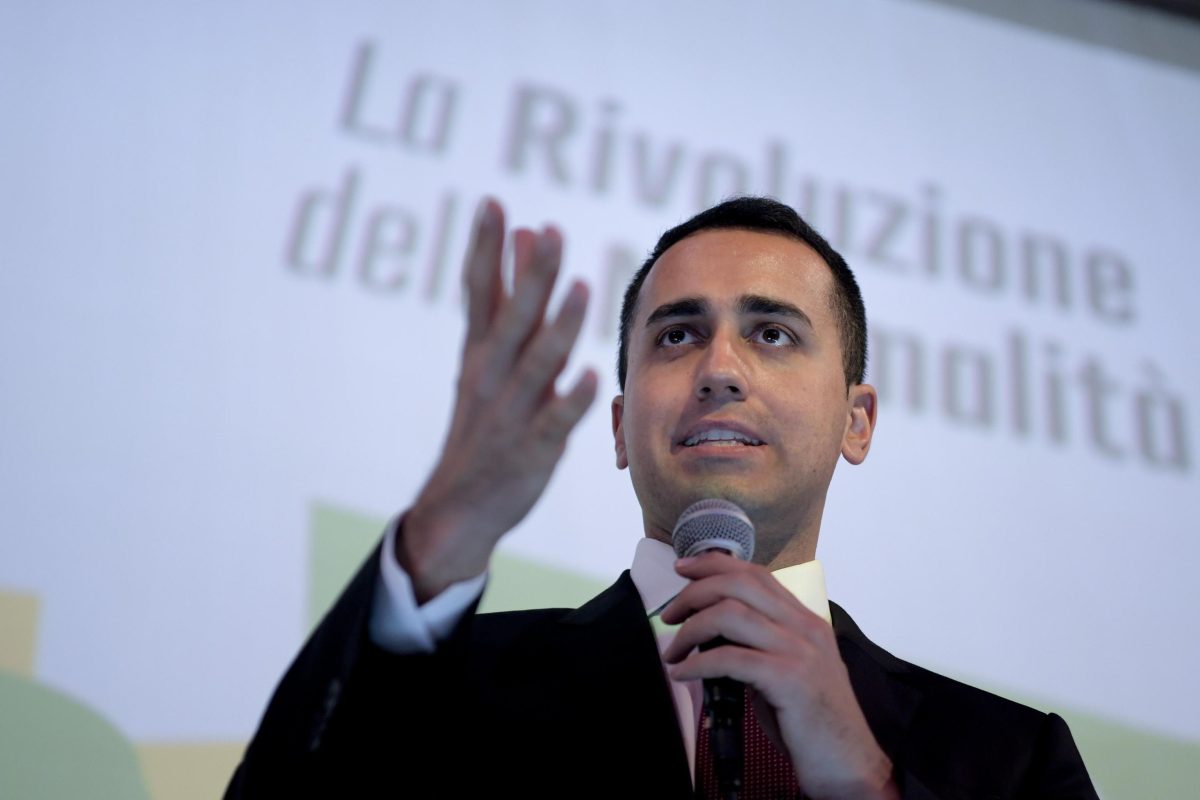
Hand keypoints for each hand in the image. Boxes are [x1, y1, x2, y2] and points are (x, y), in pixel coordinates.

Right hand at [399, 199, 597, 602]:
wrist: (457, 508)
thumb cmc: (483, 423)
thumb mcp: (488, 357)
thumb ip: (508, 298)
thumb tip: (524, 233)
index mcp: (479, 352)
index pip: (480, 293)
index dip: (485, 249)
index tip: (493, 203)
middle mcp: (490, 377)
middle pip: (511, 320)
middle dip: (531, 276)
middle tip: (550, 231)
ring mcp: (510, 414)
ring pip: (536, 365)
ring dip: (558, 328)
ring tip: (581, 288)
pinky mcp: (532, 450)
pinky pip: (554, 422)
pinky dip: (571, 400)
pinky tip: (591, 376)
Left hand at [661, 553, 898, 799]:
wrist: (849, 764)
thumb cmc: (813, 722)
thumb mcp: (788, 670)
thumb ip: (760, 644)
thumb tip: (709, 631)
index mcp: (806, 620)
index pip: (757, 574)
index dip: (714, 565)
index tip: (682, 569)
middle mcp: (805, 627)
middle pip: (739, 584)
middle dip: (694, 593)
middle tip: (668, 614)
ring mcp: (799, 651)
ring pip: (731, 614)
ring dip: (690, 629)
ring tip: (672, 651)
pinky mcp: (789, 679)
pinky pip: (730, 658)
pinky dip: (697, 664)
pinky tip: (682, 674)